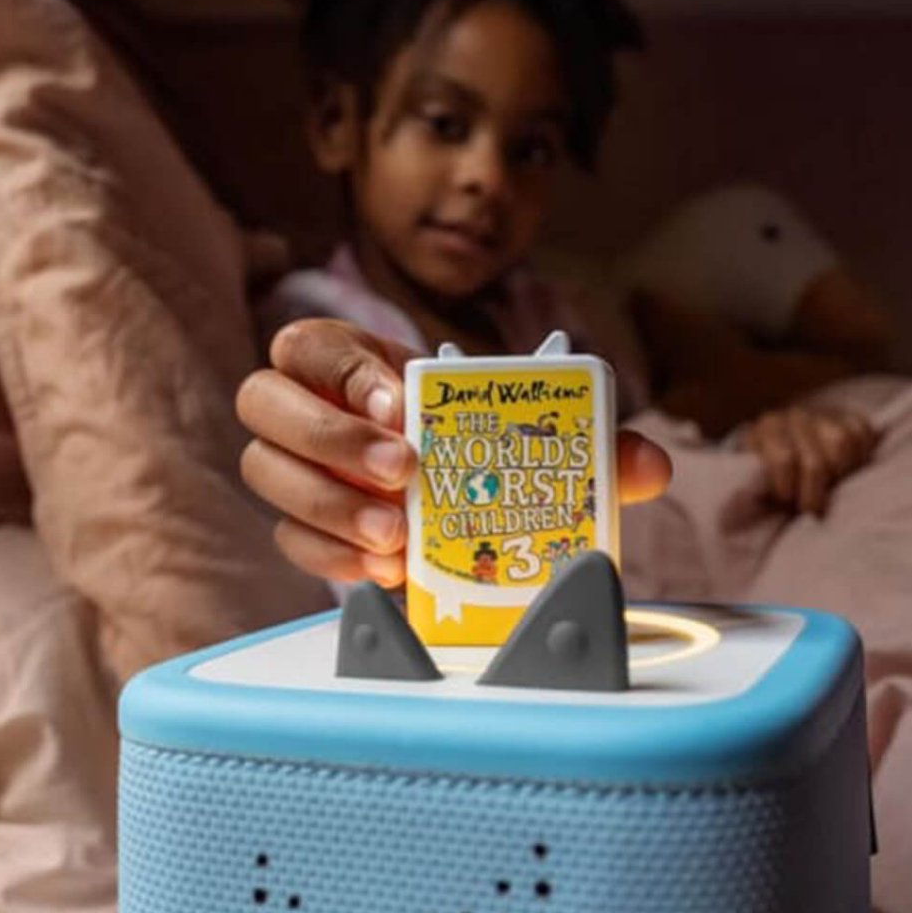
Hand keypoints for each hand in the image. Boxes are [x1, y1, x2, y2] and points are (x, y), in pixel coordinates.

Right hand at [237, 319, 671, 586]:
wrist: (449, 494)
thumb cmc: (480, 442)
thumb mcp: (530, 431)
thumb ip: (589, 441)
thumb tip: (650, 466)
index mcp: (348, 360)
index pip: (311, 343)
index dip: (344, 371)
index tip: (405, 406)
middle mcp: (305, 405)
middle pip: (261, 401)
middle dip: (329, 438)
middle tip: (402, 472)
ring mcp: (294, 466)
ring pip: (264, 472)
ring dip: (325, 506)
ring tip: (395, 535)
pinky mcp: (300, 524)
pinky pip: (287, 538)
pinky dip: (331, 555)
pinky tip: (385, 569)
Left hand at [743, 404, 877, 515]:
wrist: (789, 448)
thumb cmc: (769, 473)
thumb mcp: (754, 478)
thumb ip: (754, 487)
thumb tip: (755, 504)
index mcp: (768, 427)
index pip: (783, 459)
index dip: (787, 489)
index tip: (787, 504)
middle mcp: (796, 416)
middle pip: (815, 461)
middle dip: (814, 493)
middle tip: (811, 510)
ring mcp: (825, 413)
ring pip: (842, 443)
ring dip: (839, 473)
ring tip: (830, 487)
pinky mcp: (850, 416)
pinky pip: (862, 434)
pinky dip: (860, 456)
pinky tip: (847, 470)